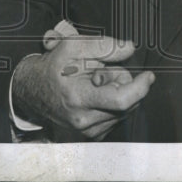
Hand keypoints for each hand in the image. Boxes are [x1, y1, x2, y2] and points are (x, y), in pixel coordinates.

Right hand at [12, 35, 154, 139]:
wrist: (32, 90)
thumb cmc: (53, 67)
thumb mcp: (74, 46)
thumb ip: (104, 46)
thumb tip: (129, 48)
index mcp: (79, 98)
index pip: (121, 99)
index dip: (140, 87)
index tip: (148, 76)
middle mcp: (85, 120)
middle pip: (126, 103)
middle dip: (122, 83)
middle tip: (103, 71)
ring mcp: (88, 130)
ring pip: (124, 111)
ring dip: (117, 93)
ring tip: (95, 83)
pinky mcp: (92, 135)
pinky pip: (117, 118)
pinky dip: (113, 104)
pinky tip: (96, 94)